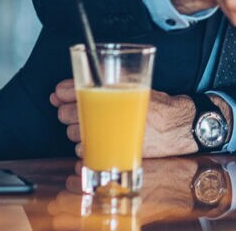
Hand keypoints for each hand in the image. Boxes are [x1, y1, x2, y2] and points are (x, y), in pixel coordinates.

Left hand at [51, 79, 198, 157]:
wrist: (176, 127)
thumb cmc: (158, 107)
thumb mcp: (136, 84)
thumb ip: (108, 82)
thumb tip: (75, 87)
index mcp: (108, 93)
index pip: (70, 91)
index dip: (62, 92)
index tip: (59, 94)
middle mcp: (103, 114)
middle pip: (66, 113)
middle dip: (70, 111)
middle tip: (82, 109)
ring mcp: (103, 135)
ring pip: (72, 134)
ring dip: (78, 130)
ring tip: (96, 126)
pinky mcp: (106, 153)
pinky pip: (82, 152)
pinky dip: (86, 147)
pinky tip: (99, 140)